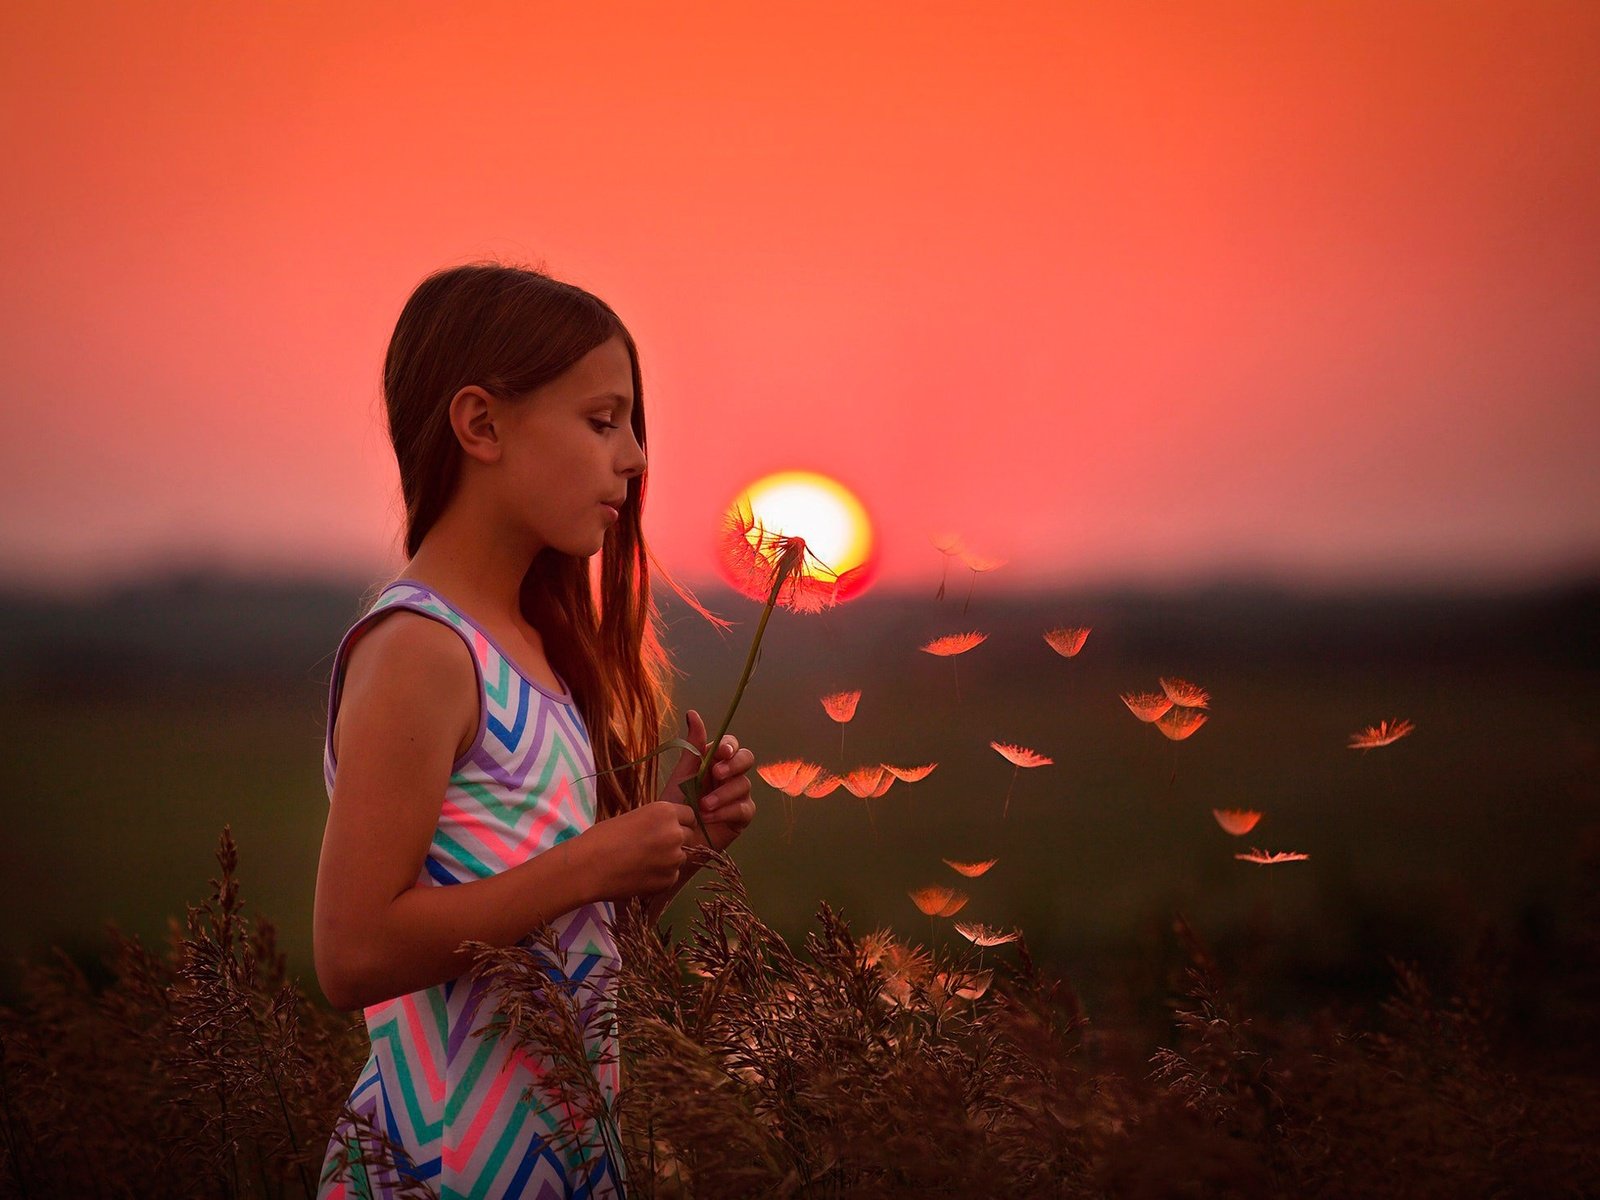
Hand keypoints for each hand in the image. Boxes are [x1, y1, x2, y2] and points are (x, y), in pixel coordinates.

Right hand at [575, 800, 697, 901]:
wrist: (588, 867)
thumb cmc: (603, 837)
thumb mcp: (633, 817)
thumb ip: (656, 822)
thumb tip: (668, 829)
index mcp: (666, 812)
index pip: (690, 816)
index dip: (681, 822)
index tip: (672, 828)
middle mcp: (675, 834)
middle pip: (689, 836)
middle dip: (676, 841)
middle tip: (655, 847)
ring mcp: (674, 860)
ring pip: (680, 858)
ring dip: (668, 860)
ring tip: (643, 863)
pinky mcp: (668, 881)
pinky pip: (671, 876)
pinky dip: (660, 877)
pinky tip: (640, 876)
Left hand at [662, 709, 757, 853]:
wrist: (673, 838)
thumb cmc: (676, 805)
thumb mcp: (682, 774)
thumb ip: (693, 746)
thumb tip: (692, 712)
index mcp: (715, 762)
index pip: (731, 745)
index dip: (729, 746)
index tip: (721, 752)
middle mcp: (730, 775)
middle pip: (747, 759)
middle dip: (734, 764)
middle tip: (717, 774)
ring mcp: (738, 795)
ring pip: (743, 784)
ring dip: (723, 794)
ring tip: (703, 806)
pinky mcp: (742, 816)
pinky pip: (744, 807)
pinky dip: (726, 811)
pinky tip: (709, 817)